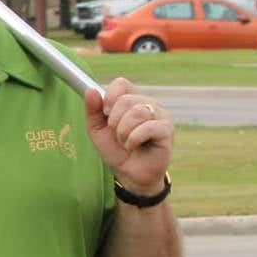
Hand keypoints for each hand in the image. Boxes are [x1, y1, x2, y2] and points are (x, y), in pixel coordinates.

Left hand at [84, 77, 173, 193]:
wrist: (129, 173)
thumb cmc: (116, 150)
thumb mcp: (97, 129)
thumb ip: (92, 110)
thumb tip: (90, 90)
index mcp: (132, 100)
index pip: (121, 83)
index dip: (109, 97)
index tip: (105, 113)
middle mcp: (149, 104)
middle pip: (126, 100)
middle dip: (114, 121)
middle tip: (117, 135)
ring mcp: (160, 116)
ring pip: (137, 112)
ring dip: (123, 132)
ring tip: (125, 142)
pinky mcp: (167, 130)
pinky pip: (148, 127)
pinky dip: (134, 139)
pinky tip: (133, 146)